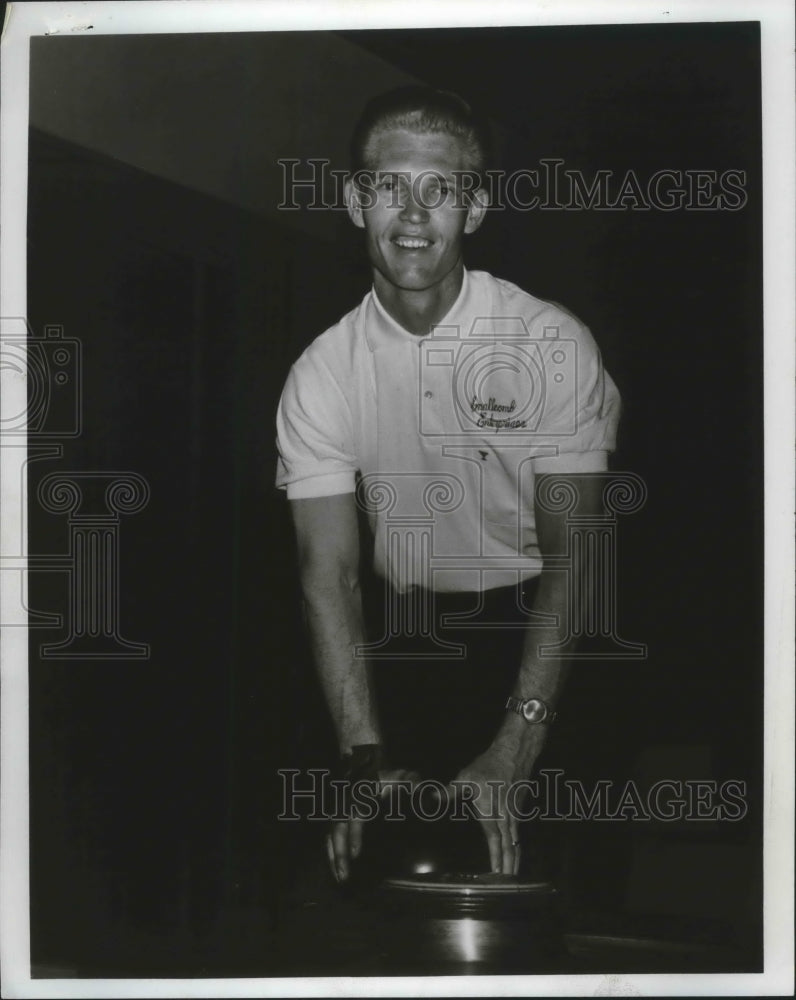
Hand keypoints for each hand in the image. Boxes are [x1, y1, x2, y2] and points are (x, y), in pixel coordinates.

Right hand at [326, 767, 418, 882]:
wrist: (369, 765)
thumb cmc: (390, 776)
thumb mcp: (404, 777)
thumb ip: (416, 787)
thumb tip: (433, 798)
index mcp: (362, 794)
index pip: (354, 816)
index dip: (354, 835)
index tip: (356, 854)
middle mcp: (347, 802)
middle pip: (337, 829)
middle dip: (339, 853)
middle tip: (345, 876)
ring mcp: (340, 809)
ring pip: (331, 834)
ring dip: (333, 856)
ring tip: (340, 878)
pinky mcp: (338, 816)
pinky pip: (330, 835)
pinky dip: (331, 851)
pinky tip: (336, 868)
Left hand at [450, 747, 520, 875]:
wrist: (513, 754)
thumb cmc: (487, 766)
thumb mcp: (465, 777)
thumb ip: (450, 792)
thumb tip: (433, 797)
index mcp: (491, 811)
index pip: (494, 841)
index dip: (496, 859)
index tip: (496, 875)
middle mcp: (505, 817)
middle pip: (509, 847)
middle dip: (509, 866)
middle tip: (508, 885)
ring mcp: (514, 814)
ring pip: (516, 842)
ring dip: (514, 859)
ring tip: (513, 877)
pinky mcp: (518, 811)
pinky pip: (518, 834)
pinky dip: (517, 847)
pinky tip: (515, 854)